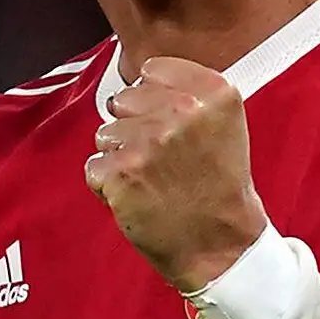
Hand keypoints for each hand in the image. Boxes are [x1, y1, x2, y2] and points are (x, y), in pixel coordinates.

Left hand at [85, 56, 268, 292]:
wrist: (221, 247)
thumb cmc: (220, 188)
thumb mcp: (224, 125)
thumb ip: (188, 93)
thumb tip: (138, 80)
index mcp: (214, 94)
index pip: (152, 71)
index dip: (154, 100)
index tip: (171, 124)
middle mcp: (182, 111)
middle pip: (124, 100)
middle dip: (135, 127)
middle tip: (163, 159)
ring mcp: (148, 142)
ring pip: (106, 133)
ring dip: (121, 157)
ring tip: (153, 180)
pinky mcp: (120, 172)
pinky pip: (94, 166)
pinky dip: (108, 185)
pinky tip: (138, 197)